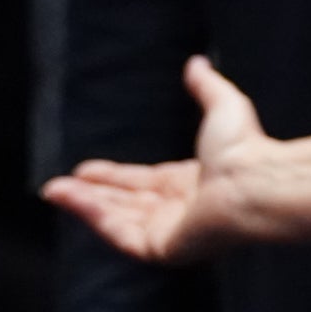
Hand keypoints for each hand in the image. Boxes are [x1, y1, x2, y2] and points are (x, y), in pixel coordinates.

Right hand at [43, 55, 271, 265]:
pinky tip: (74, 199)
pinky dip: (95, 217)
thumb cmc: (246, 150)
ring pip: (117, 220)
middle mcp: (181, 211)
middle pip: (125, 205)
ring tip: (54, 191)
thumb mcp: (223, 106)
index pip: (144, 184)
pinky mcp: (164, 248)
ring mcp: (172, 232)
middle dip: (91, 195)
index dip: (114, 178)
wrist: (255, 182)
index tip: (85, 170)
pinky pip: (121, 235)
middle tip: (58, 187)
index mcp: (193, 184)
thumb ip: (207, 87)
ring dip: (84, 205)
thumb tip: (198, 63)